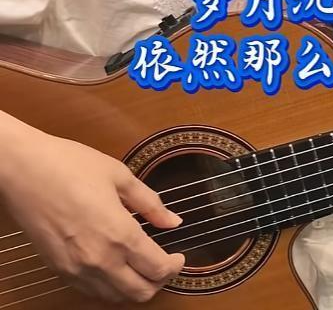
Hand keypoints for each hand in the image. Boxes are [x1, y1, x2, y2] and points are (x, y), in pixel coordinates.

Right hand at [0, 123, 184, 303]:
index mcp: (119, 234)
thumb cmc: (71, 165)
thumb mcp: (119, 175)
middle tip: (164, 264)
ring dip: (134, 287)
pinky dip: (110, 288)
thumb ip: (149, 203)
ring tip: (141, 266)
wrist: (24, 170)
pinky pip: (92, 292)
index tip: (179, 256)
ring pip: (116, 298)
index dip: (175, 266)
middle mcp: (100, 260)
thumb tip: (173, 221)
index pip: (158, 269)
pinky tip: (114, 267)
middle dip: (159, 282)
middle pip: (140, 293)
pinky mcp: (60, 270)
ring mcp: (77, 269)